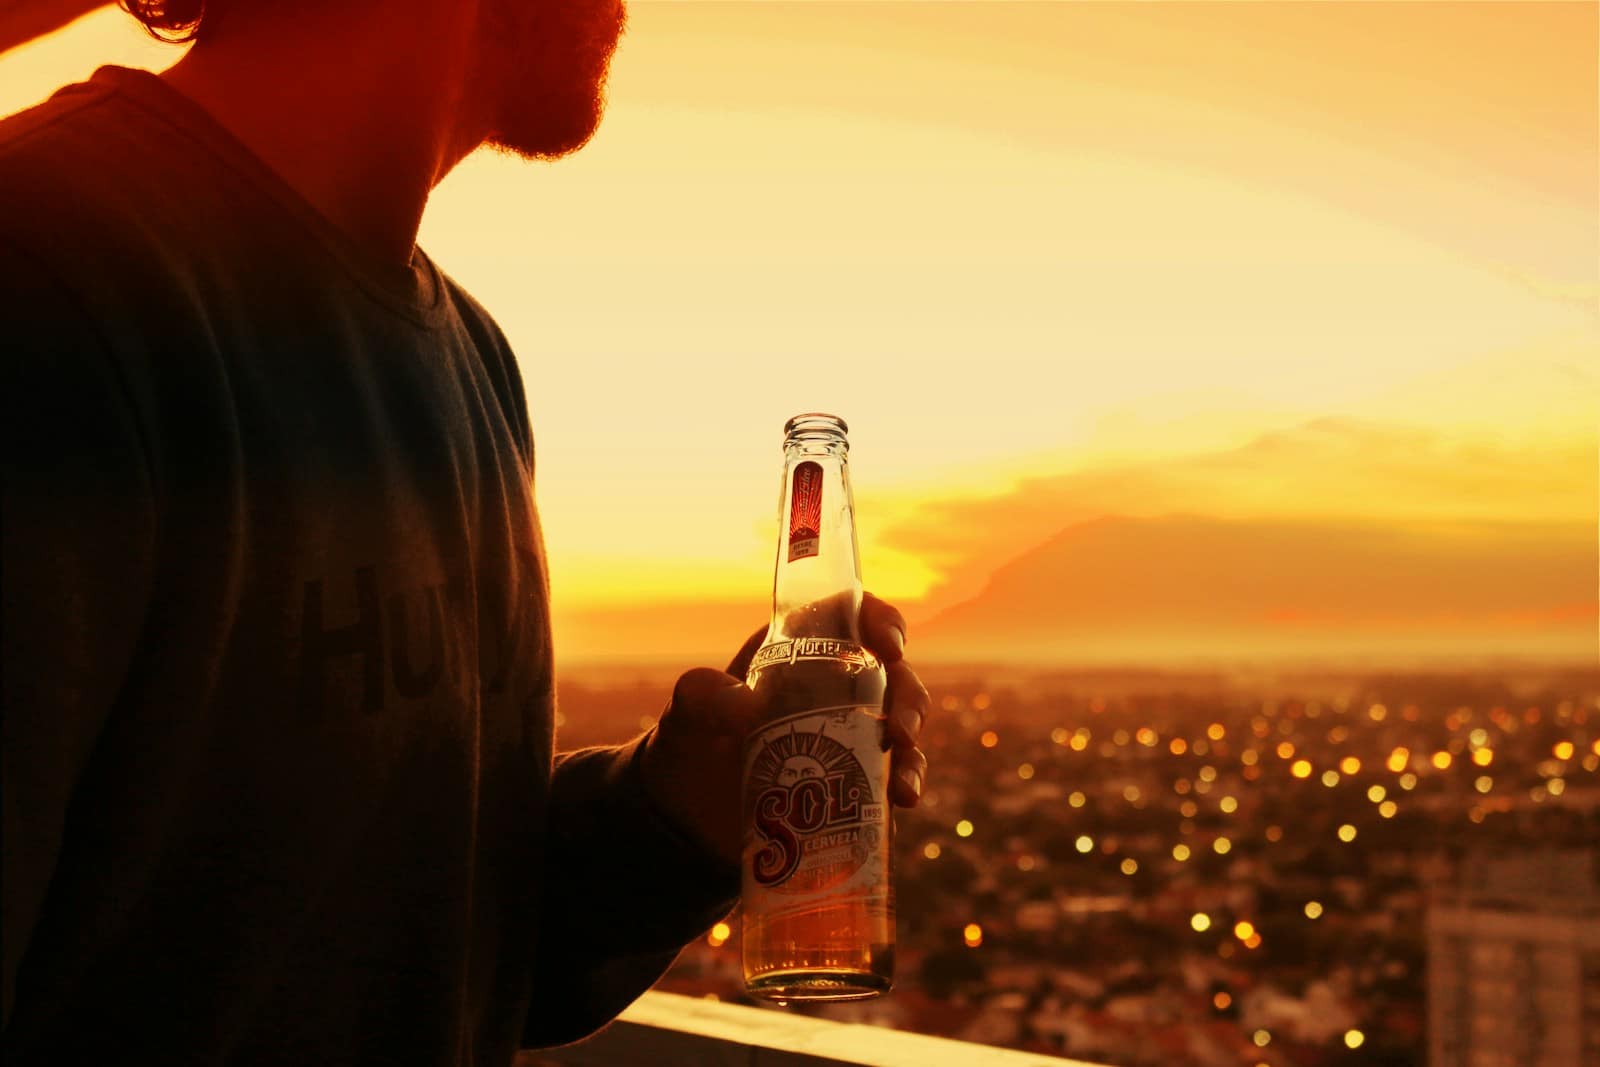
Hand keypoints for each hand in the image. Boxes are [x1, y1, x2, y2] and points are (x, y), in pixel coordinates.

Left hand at [639, 592, 930, 867]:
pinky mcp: (854, 783)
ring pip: (902, 728)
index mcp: (801, 652)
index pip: (854, 619)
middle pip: (894, 676)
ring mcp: (849, 737)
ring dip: (913, 751)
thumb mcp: (688, 711)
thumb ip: (704, 694)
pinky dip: (904, 786)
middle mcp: (834, 689)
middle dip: (909, 698)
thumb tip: (746, 707)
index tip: (889, 646)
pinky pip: (892, 778)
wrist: (688, 817)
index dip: (882, 621)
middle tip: (901, 729)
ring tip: (902, 785)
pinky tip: (901, 803)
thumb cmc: (691, 745)